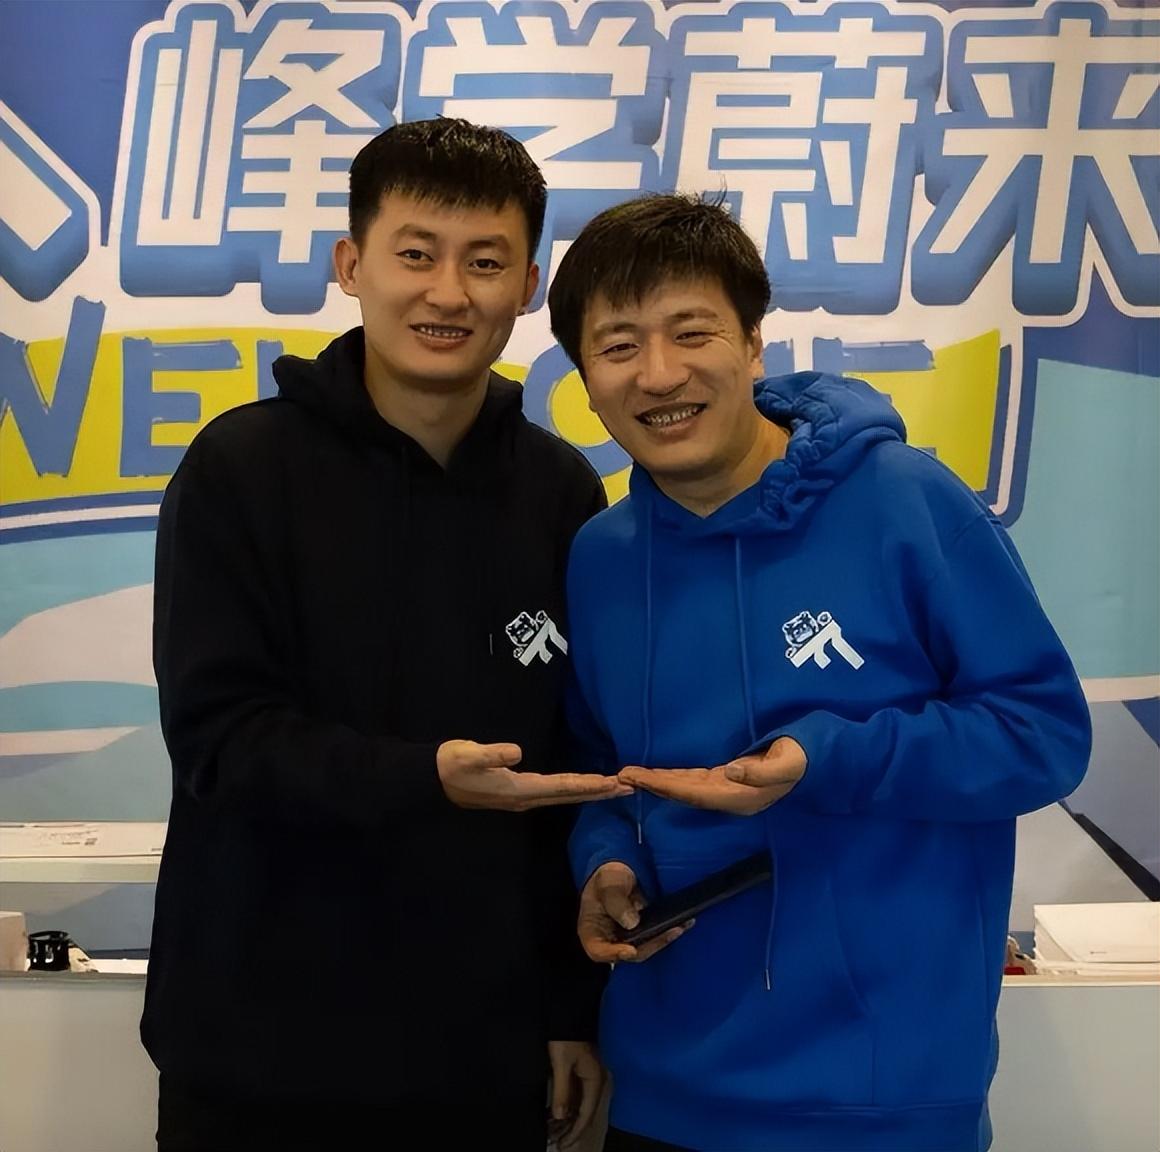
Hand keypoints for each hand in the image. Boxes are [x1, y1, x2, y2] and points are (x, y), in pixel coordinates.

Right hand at [437, 740, 631, 810]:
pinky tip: (582, 786)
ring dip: (590, 792)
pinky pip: (555, 792)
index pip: (562, 787)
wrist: (433, 780)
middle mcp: (525, 798)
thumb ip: (491, 754)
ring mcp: (522, 798)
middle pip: (570, 795)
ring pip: (564, 795)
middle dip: (599, 792)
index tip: (613, 783)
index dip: (588, 784)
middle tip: (629, 788)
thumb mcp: (468, 755)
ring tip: (614, 788)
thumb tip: (517, 752)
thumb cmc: (451, 765)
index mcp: (519, 790)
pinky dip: (574, 788)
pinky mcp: (517, 793)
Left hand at [547, 1040, 604, 1149]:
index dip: (575, 1131)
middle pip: (585, 1111)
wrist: (567, 1010)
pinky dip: (567, 1105)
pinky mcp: (583, 1069)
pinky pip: (577, 1094)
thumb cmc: (566, 1033)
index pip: (586, 1113)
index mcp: (595, 1078)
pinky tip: (556, 1112)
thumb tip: (560, 1115)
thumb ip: (562, 1090)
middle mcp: (596, 1079)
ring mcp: (590, 1074)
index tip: (564, 1144)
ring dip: (568, 1118)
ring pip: (580, 1104)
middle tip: (557, 1142)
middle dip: (571, 1128)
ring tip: (553, 1130)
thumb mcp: (561, 1063)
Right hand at [577, 861, 689, 964]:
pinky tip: (683, 924)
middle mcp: (609, 940)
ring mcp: (626, 939)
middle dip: (650, 945)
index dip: (614, 954)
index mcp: (591, 931)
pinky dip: (667, 932)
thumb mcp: (607, 884)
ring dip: (662, 940)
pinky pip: (654, 938)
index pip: (598, 951)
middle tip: (668, 932)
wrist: (618, 870)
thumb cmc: (606, 877)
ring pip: (644, 948)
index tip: (630, 950)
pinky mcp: (641, 934)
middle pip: (627, 953)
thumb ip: (616, 902)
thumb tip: (632, 922)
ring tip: (679, 927)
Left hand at [618, 737, 806, 814]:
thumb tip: (730, 771)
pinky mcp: (728, 777)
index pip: (692, 793)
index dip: (663, 786)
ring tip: (630, 774)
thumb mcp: (787, 763)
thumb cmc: (802, 758)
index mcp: (738, 796)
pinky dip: (673, 776)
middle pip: (682, 792)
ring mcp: (728, 788)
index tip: (637, 778)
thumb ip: (760, 770)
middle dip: (652, 785)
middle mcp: (728, 796)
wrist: (817, 759)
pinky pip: (693, 779)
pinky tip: (658, 773)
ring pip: (685, 786)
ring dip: (658, 781)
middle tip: (621, 776)